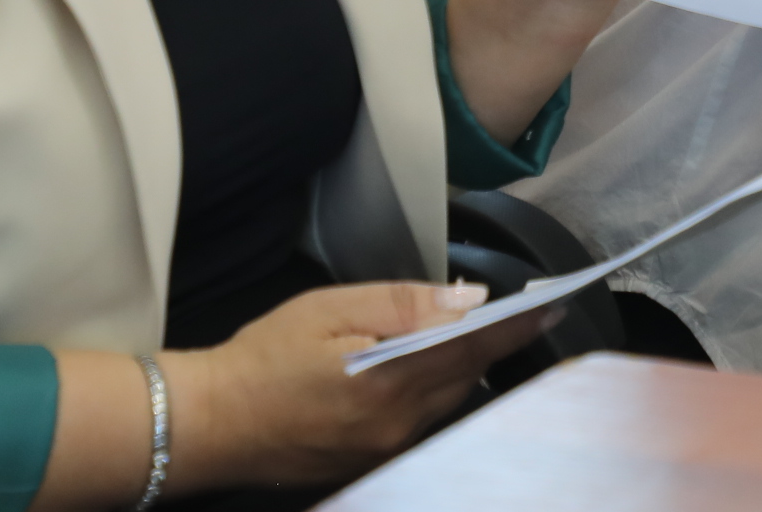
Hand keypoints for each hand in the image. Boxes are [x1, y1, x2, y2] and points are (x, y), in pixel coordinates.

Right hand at [168, 280, 552, 493]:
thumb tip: (467, 300)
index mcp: (390, 382)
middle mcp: (398, 424)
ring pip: (446, 402)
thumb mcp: (330, 309)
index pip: (473, 349)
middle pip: (466, 379)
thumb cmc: (263, 358)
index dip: (515, 326)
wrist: (210, 423)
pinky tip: (423, 370)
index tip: (550, 306)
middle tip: (518, 312)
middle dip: (491, 346)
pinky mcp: (369, 461)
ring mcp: (385, 449)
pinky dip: (431, 392)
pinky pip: (419, 421)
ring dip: (461, 369)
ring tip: (475, 335)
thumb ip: (402, 303)